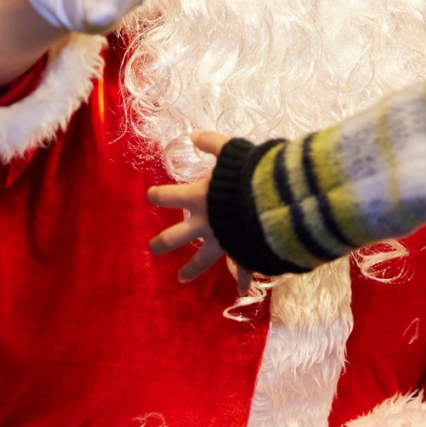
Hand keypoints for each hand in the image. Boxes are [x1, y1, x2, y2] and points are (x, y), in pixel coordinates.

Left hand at [147, 131, 249, 287]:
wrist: (274, 202)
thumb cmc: (249, 174)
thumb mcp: (230, 149)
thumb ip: (212, 143)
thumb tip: (194, 135)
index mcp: (197, 197)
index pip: (166, 196)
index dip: (157, 195)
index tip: (151, 196)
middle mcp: (204, 222)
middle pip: (174, 237)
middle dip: (161, 243)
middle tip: (153, 248)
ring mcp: (222, 241)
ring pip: (201, 260)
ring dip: (191, 269)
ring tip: (181, 278)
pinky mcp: (242, 251)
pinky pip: (243, 269)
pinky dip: (244, 280)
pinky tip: (242, 291)